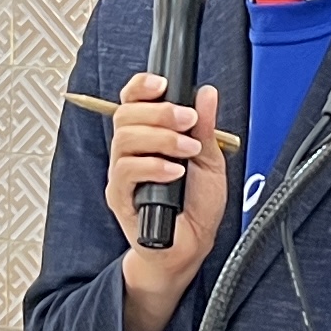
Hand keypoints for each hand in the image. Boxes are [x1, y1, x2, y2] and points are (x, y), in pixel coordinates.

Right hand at [110, 73, 223, 330]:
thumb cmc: (195, 207)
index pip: (132, 101)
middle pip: (126, 115)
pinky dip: (153, 167)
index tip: (162, 82)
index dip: (141, 86)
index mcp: (148, 137)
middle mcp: (130, 152)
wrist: (189, 247)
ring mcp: (122, 174)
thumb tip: (206, 94)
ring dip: (160, 139)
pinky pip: (126, 173)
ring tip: (187, 149)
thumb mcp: (209, 161)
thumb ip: (205, 128)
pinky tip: (175, 172)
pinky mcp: (120, 197)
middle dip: (159, 111)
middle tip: (187, 119)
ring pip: (124, 141)